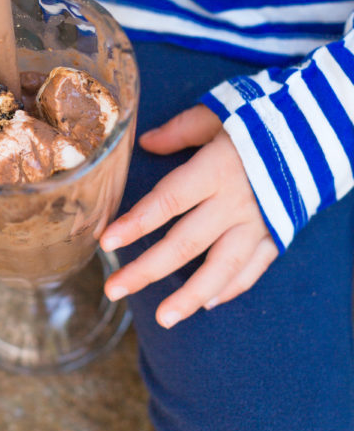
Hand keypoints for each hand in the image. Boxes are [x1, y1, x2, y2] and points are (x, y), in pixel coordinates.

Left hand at [100, 104, 277, 327]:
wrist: (323, 131)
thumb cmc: (265, 118)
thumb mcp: (220, 112)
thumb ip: (181, 130)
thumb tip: (147, 143)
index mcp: (217, 169)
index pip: (168, 201)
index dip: (135, 223)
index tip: (107, 242)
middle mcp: (235, 202)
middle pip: (185, 243)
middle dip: (147, 270)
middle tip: (114, 289)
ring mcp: (259, 224)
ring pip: (221, 269)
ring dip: (190, 296)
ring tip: (164, 318)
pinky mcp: (278, 235)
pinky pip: (252, 270)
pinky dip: (230, 289)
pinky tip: (206, 303)